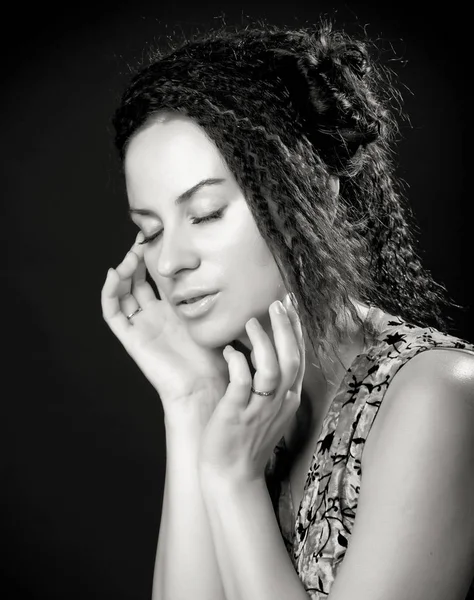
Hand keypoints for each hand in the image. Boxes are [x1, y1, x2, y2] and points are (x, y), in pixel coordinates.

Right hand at [101, 233, 229, 421]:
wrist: (206, 390)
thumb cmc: (219, 361)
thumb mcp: (220, 320)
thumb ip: (218, 298)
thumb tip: (233, 270)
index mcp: (175, 313)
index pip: (157, 280)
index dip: (155, 261)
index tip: (161, 237)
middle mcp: (155, 318)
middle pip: (136, 283)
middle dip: (137, 260)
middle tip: (143, 239)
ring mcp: (141, 328)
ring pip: (121, 294)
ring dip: (122, 272)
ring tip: (131, 255)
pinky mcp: (131, 339)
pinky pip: (112, 314)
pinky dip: (109, 293)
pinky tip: (115, 273)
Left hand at [198, 294, 304, 482]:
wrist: (232, 475)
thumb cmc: (245, 439)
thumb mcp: (266, 409)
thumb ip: (268, 383)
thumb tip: (258, 352)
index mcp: (288, 398)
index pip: (298, 358)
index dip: (295, 331)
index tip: (288, 306)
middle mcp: (280, 402)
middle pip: (291, 359)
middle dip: (286, 328)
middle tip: (276, 303)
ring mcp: (260, 409)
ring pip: (272, 369)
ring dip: (264, 343)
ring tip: (251, 321)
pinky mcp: (238, 414)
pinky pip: (243, 384)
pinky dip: (238, 364)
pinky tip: (229, 351)